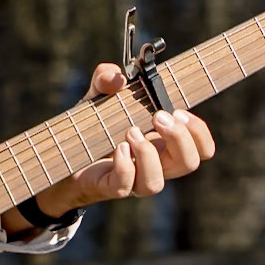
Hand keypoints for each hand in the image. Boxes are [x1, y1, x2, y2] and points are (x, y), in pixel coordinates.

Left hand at [8, 62, 215, 223]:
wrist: (63, 153)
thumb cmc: (92, 125)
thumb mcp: (98, 95)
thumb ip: (105, 78)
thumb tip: (116, 77)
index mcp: (164, 144)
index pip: (202, 149)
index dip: (199, 132)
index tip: (179, 111)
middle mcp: (155, 165)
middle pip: (188, 163)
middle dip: (180, 138)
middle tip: (158, 117)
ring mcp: (134, 179)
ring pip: (157, 183)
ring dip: (148, 154)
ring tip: (131, 131)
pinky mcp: (111, 187)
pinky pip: (126, 186)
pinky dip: (125, 165)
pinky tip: (117, 147)